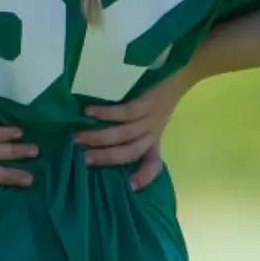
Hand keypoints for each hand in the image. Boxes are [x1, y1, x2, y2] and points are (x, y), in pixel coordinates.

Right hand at [76, 67, 197, 189]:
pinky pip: (125, 112)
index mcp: (153, 140)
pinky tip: (89, 112)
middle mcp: (152, 132)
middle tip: (82, 159)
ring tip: (78, 137)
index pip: (153, 164)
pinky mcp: (147, 102)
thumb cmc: (158, 96)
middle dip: (105, 158)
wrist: (181, 73)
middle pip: (130, 152)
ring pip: (124, 134)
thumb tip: (94, 141)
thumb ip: (131, 131)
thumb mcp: (150, 119)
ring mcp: (150, 118)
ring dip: (99, 137)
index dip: (144, 177)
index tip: (130, 187)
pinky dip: (105, 114)